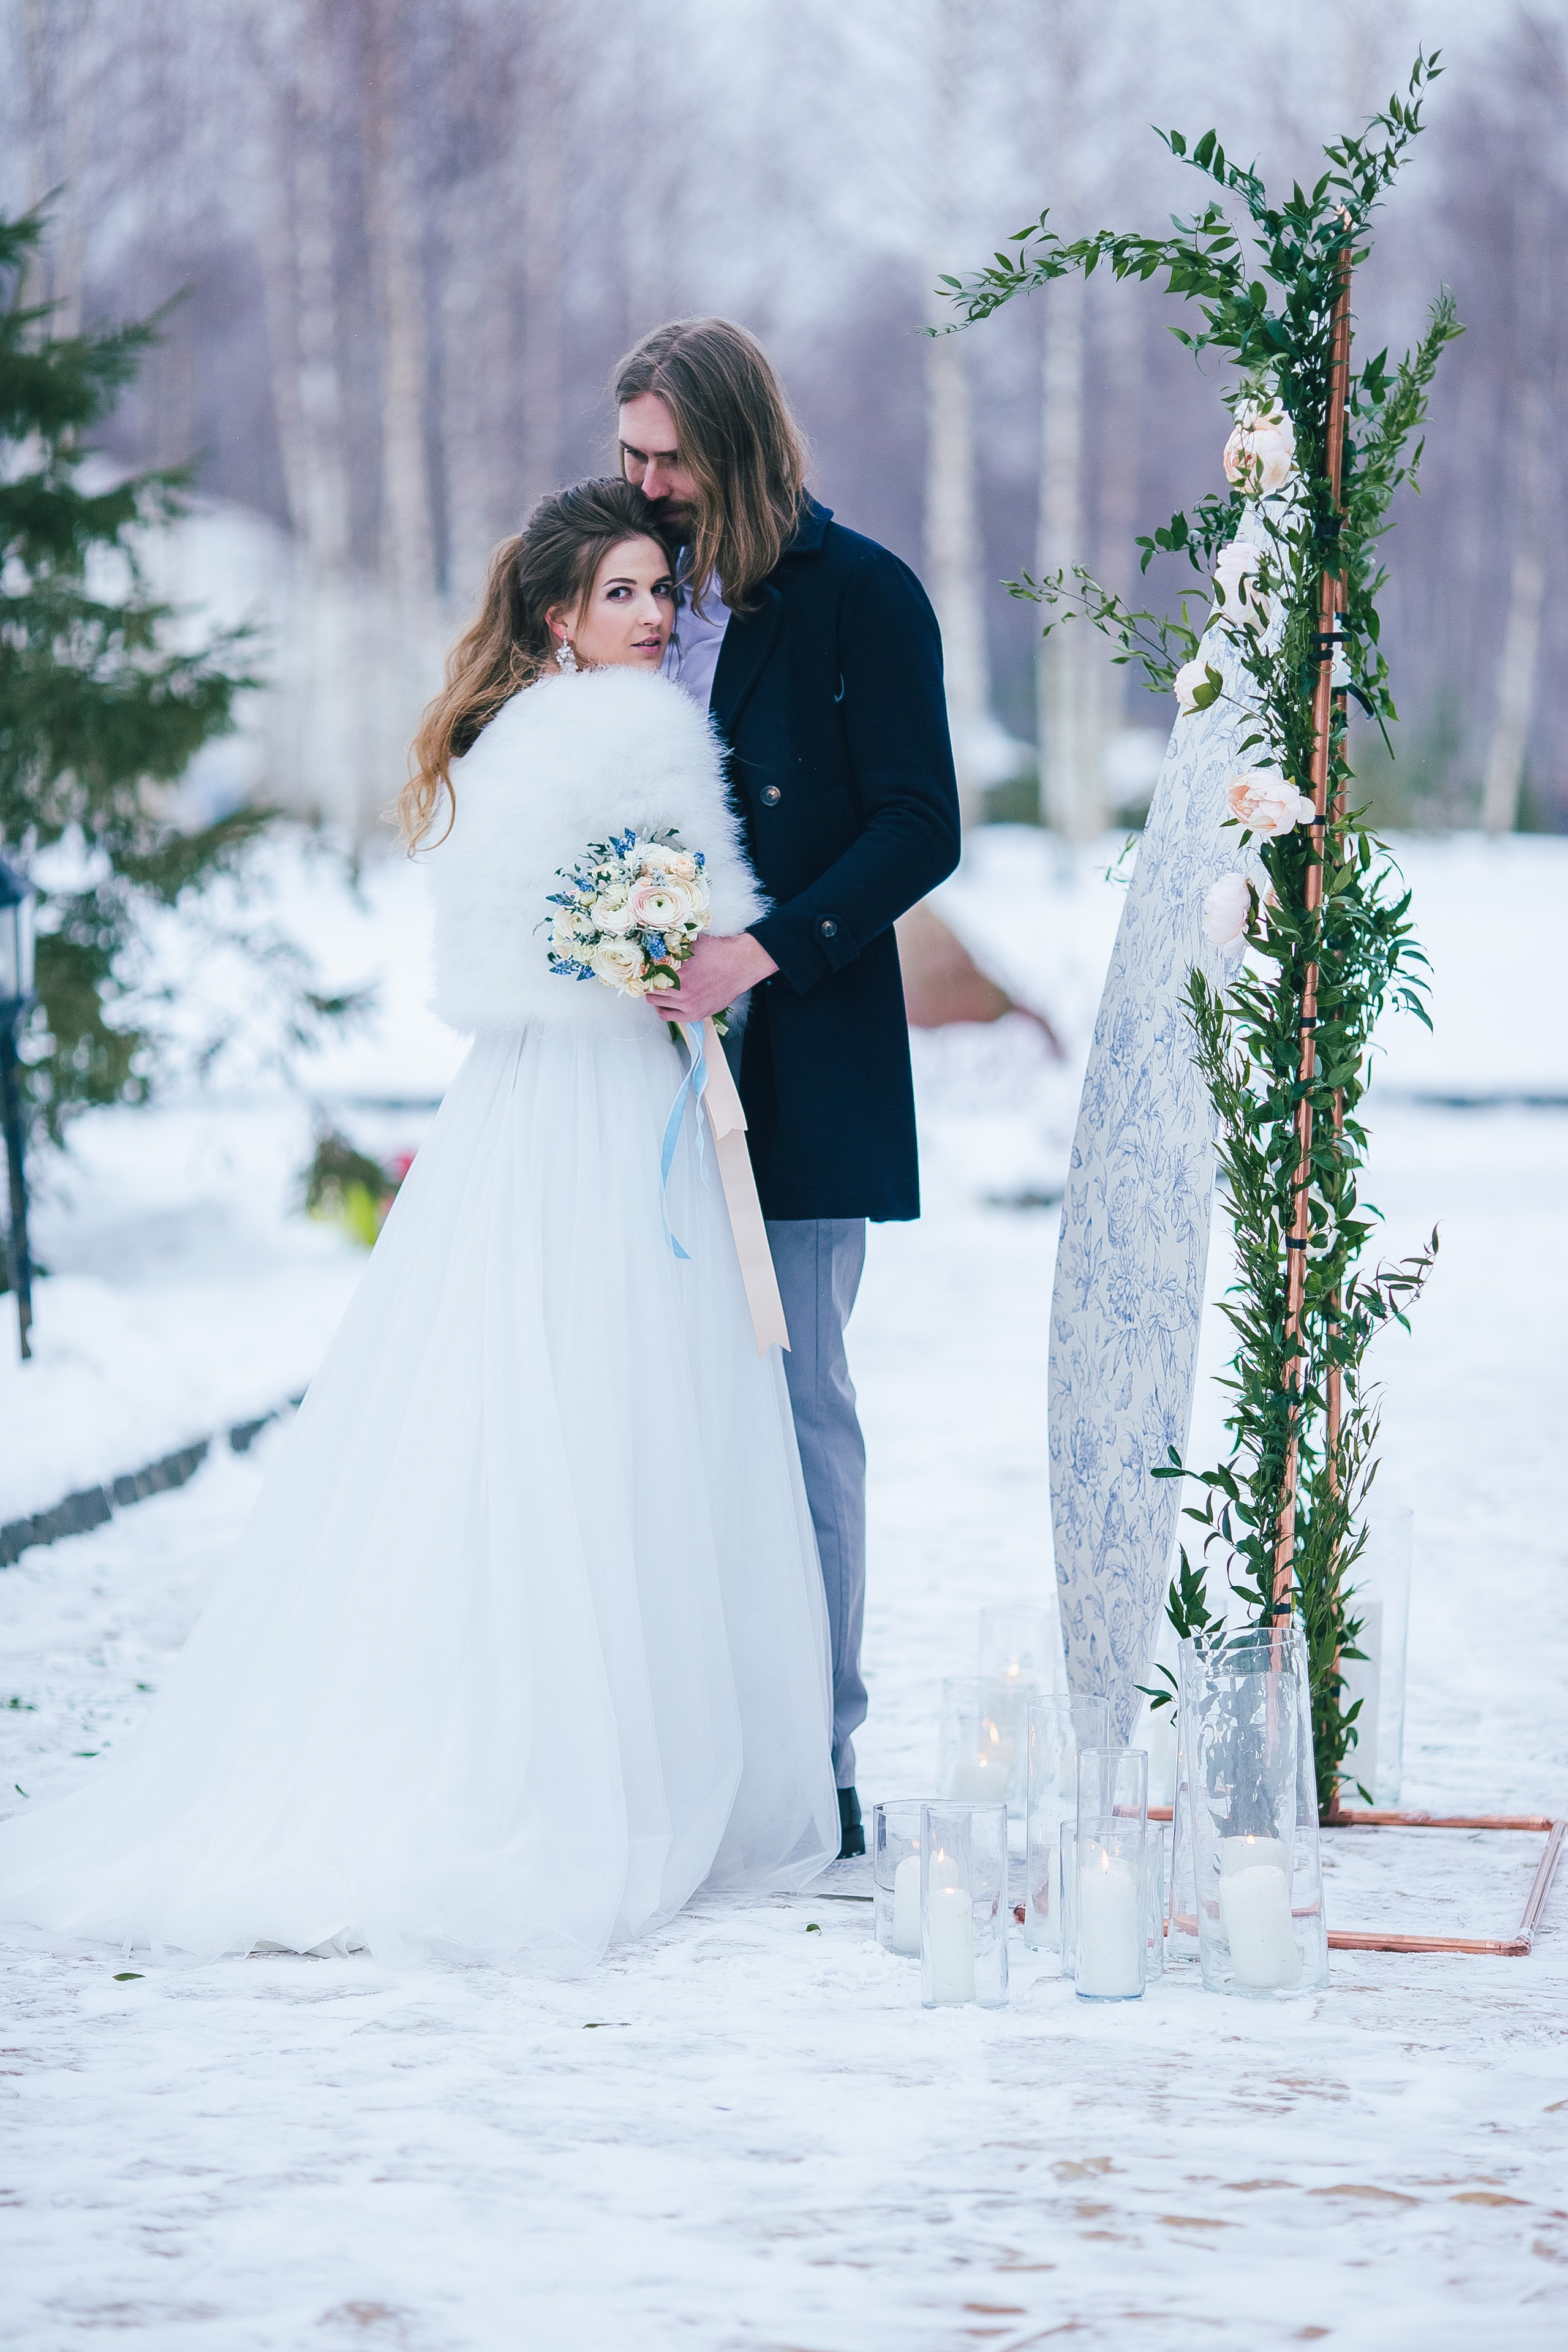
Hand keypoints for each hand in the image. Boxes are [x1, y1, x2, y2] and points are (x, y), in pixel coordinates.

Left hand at [646, 931, 776, 1021]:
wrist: (740, 964)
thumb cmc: (718, 952)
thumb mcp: (692, 943)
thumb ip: (671, 946)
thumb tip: (652, 945)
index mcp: (677, 971)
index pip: (646, 974)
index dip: (642, 970)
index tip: (641, 968)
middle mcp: (680, 990)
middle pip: (648, 989)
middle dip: (648, 981)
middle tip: (649, 977)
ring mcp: (687, 1004)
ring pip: (655, 1002)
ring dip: (654, 994)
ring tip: (659, 987)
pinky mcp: (694, 1014)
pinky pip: (666, 1016)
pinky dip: (662, 1008)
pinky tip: (666, 1001)